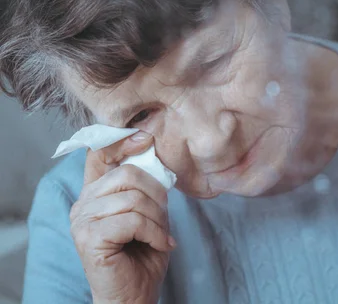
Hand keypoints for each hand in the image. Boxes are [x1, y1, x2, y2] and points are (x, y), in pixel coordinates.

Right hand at [69, 131, 174, 303]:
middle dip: (157, 194)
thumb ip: (144, 187)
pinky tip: (161, 244)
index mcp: (95, 194)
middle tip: (164, 217)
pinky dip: (155, 232)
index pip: (100, 154)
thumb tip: (153, 155)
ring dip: (158, 218)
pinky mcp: (89, 238)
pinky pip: (132, 220)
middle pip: (127, 174)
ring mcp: (82, 221)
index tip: (146, 138)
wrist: (135, 295)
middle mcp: (83, 203)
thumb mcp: (148, 213)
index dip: (122, 140)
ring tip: (162, 235)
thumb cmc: (143, 254)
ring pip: (133, 198)